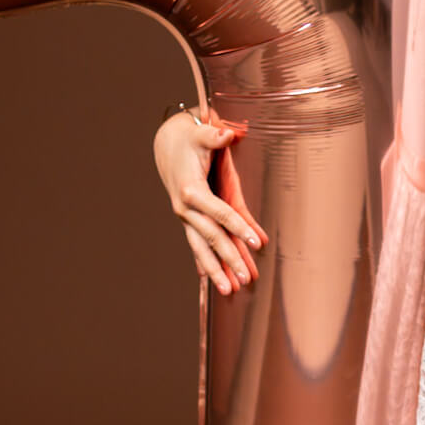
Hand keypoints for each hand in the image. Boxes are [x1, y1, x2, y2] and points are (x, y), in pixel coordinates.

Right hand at [153, 110, 268, 295]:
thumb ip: (215, 135)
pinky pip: (197, 245)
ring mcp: (186, 217)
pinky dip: (204, 263)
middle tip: (244, 279)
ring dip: (215, 271)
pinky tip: (211, 281)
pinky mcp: (189, 219)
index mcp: (191, 190)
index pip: (220, 213)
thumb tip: (229, 133)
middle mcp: (186, 208)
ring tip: (229, 291)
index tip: (256, 243)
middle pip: (211, 238)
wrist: (168, 143)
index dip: (238, 227)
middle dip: (228, 259)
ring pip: (201, 248)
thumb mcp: (201, 133)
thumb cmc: (189, 138)